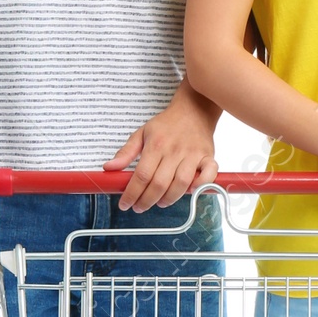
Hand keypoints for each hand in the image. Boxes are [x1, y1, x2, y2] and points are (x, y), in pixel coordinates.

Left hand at [105, 84, 218, 211]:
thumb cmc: (167, 124)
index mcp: (156, 145)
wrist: (194, 109)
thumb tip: (109, 168)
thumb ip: (125, 153)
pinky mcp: (208, 156)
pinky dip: (201, 186)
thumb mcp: (141, 134)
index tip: (125, 204)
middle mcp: (174, 151)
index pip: (142, 176)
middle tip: (140, 207)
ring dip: (169, 199)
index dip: (132, 194)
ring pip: (181, 184)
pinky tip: (190, 192)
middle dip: (147, 201)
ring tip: (159, 202)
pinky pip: (208, 175)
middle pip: (160, 184)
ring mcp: (193, 154)